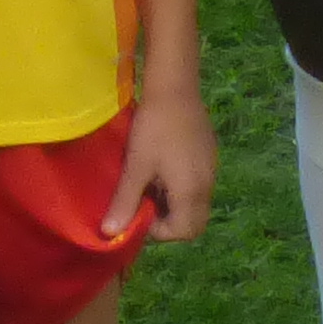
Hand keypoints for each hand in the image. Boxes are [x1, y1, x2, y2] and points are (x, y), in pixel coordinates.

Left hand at [102, 89, 215, 243]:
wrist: (174, 89)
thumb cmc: (153, 129)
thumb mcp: (136, 167)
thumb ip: (125, 203)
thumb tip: (110, 234)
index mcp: (190, 191)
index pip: (183, 231)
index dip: (160, 231)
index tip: (139, 212)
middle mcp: (207, 185)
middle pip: (194, 223)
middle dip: (170, 223)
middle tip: (146, 204)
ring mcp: (211, 170)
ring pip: (197, 204)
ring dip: (175, 205)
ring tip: (151, 185)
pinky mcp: (209, 157)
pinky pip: (199, 186)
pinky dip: (182, 189)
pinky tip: (163, 168)